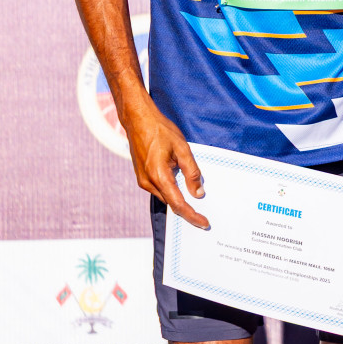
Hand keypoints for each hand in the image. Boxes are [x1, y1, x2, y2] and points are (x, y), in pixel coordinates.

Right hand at [119, 101, 208, 228]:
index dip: (192, 216)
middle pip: (171, 203)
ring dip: (179, 200)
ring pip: (165, 197)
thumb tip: (198, 193)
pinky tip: (182, 187)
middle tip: (204, 215)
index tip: (203, 223)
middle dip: (187, 210)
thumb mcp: (182, 149)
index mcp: (159, 176)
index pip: (178, 204)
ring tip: (196, 200)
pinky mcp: (142, 177)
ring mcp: (143, 181)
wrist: (138, 120)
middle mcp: (148, 182)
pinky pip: (159, 190)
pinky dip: (171, 192)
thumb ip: (192, 172)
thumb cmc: (160, 131)